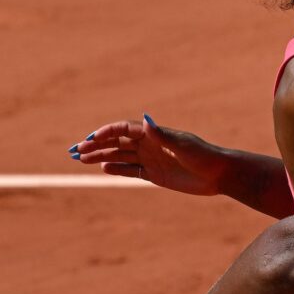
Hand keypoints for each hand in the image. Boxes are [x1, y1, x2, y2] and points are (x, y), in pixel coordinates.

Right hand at [68, 115, 227, 194]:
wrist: (218, 174)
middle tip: (75, 151)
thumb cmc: (203, 156)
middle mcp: (150, 144)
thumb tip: (144, 119)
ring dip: (100, 156)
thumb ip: (161, 134)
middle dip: (96, 145)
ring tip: (80, 159)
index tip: (89, 140)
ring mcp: (151, 159)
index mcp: (155, 134)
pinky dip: (116, 168)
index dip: (105, 133)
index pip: (124, 129)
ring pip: (120, 156)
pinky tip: (102, 168)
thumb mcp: (182, 145)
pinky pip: (130, 170)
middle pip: (117, 142)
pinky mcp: (155, 174)